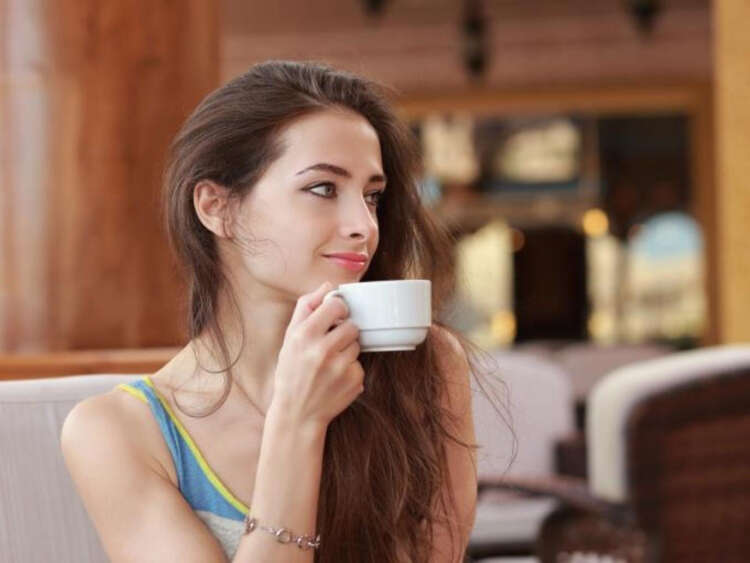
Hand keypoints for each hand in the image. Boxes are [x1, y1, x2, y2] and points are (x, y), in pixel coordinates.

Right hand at [270, 282, 363, 428]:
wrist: (297, 414)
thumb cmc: (291, 372)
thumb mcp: (290, 338)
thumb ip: (306, 307)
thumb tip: (327, 285)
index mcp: (304, 335)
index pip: (336, 305)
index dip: (338, 309)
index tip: (334, 316)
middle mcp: (322, 350)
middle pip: (351, 326)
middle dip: (343, 333)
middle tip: (329, 346)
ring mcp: (340, 367)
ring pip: (357, 344)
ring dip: (348, 351)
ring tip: (330, 364)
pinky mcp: (354, 381)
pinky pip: (360, 364)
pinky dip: (351, 370)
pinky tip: (335, 379)